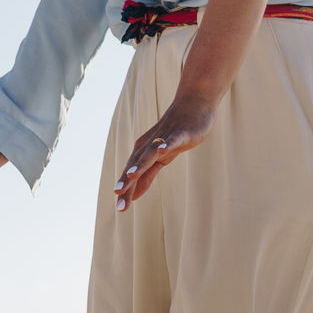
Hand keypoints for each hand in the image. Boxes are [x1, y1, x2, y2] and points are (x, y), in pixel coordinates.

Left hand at [114, 93, 216, 209]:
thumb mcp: (161, 159)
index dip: (126, 192)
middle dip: (127, 182)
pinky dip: (166, 145)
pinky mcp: (179, 133)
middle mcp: (150, 147)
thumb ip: (147, 176)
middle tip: (118, 198)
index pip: (132, 176)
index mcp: (144, 154)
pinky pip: (172, 140)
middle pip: (136, 167)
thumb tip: (133, 196)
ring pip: (149, 154)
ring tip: (131, 175)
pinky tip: (162, 152)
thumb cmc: (176, 133)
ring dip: (140, 164)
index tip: (120, 209)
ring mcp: (164, 139)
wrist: (194, 104)